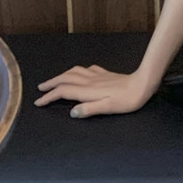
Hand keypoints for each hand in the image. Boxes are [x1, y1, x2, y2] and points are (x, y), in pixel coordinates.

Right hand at [34, 65, 154, 118]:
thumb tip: (72, 112)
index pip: (64, 92)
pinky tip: (80, 73)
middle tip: (40, 89)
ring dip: (62, 75)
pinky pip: (88, 69)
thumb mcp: (108, 107)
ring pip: (75, 72)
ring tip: (55, 80)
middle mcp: (91, 81)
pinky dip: (78, 71)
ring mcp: (98, 76)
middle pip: (66, 78)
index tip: (39, 102)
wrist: (144, 83)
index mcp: (89, 91)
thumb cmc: (128, 99)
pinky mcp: (106, 74)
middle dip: (52, 83)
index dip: (50, 97)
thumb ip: (90, 109)